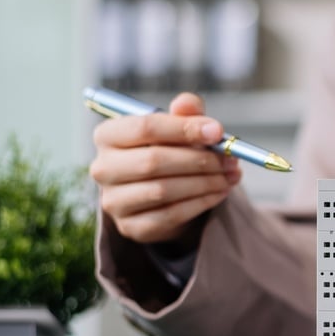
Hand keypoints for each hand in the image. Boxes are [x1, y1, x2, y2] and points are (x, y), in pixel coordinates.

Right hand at [89, 93, 242, 244]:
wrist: (159, 195)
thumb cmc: (167, 152)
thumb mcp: (177, 128)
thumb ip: (185, 113)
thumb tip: (193, 108)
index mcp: (108, 135)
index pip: (145, 128)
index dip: (184, 129)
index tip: (217, 132)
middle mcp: (103, 168)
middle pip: (154, 161)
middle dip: (200, 160)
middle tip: (231, 159)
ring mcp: (114, 201)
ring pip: (164, 190)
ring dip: (205, 183)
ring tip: (231, 175)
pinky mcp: (131, 227)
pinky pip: (171, 215)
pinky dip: (201, 203)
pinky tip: (220, 193)